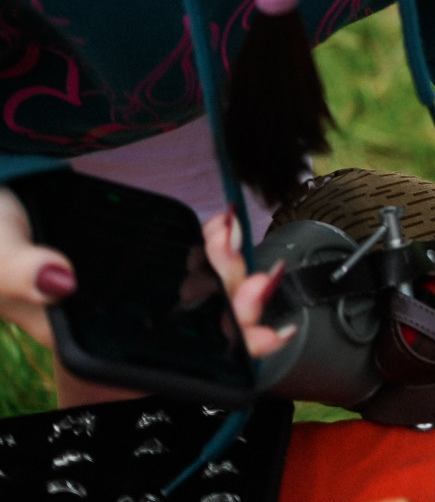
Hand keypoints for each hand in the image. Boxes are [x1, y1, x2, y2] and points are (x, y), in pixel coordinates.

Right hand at [0, 189, 289, 359]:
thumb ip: (22, 272)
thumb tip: (61, 282)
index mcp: (91, 333)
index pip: (169, 355)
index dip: (222, 348)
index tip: (267, 334)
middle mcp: (118, 317)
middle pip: (196, 321)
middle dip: (238, 301)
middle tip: (261, 275)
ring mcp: (129, 288)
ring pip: (197, 288)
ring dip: (227, 266)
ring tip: (230, 233)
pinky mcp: (135, 260)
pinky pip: (185, 258)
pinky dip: (208, 241)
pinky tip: (218, 222)